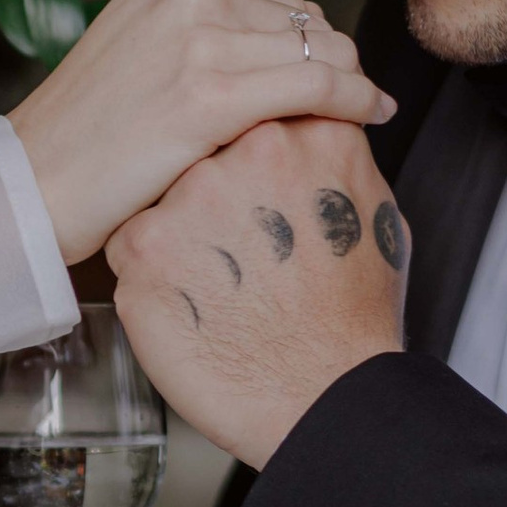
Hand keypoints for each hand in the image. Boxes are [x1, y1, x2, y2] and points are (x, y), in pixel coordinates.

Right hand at [10, 0, 395, 263]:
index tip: (329, 84)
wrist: (34, 183)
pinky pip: (321, 89)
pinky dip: (357, 102)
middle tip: (343, 112)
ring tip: (355, 122)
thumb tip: (304, 32)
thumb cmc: (91, 129)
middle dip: (333, 69)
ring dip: (349, 90)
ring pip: (326, 54)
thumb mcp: (145, 41)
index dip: (314, 48)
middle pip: (311, 25)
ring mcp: (199, 37)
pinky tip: (371, 117)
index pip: (286, 0)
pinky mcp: (211, 94)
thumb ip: (211, 23)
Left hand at [107, 117, 407, 467]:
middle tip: (245, 247)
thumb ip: (335, 154)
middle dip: (217, 192)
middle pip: (208, 147)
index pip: (258, 110)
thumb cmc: (351, 320)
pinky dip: (151, 270)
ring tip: (220, 280)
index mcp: (304, 138)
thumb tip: (321, 126)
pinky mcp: (142, 246)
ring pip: (164, 190)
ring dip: (182, 229)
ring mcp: (187, 197)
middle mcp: (243, 154)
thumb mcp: (375, 211)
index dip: (253, 156)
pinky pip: (131, 239)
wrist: (321, 396)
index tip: (259, 187)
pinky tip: (190, 299)